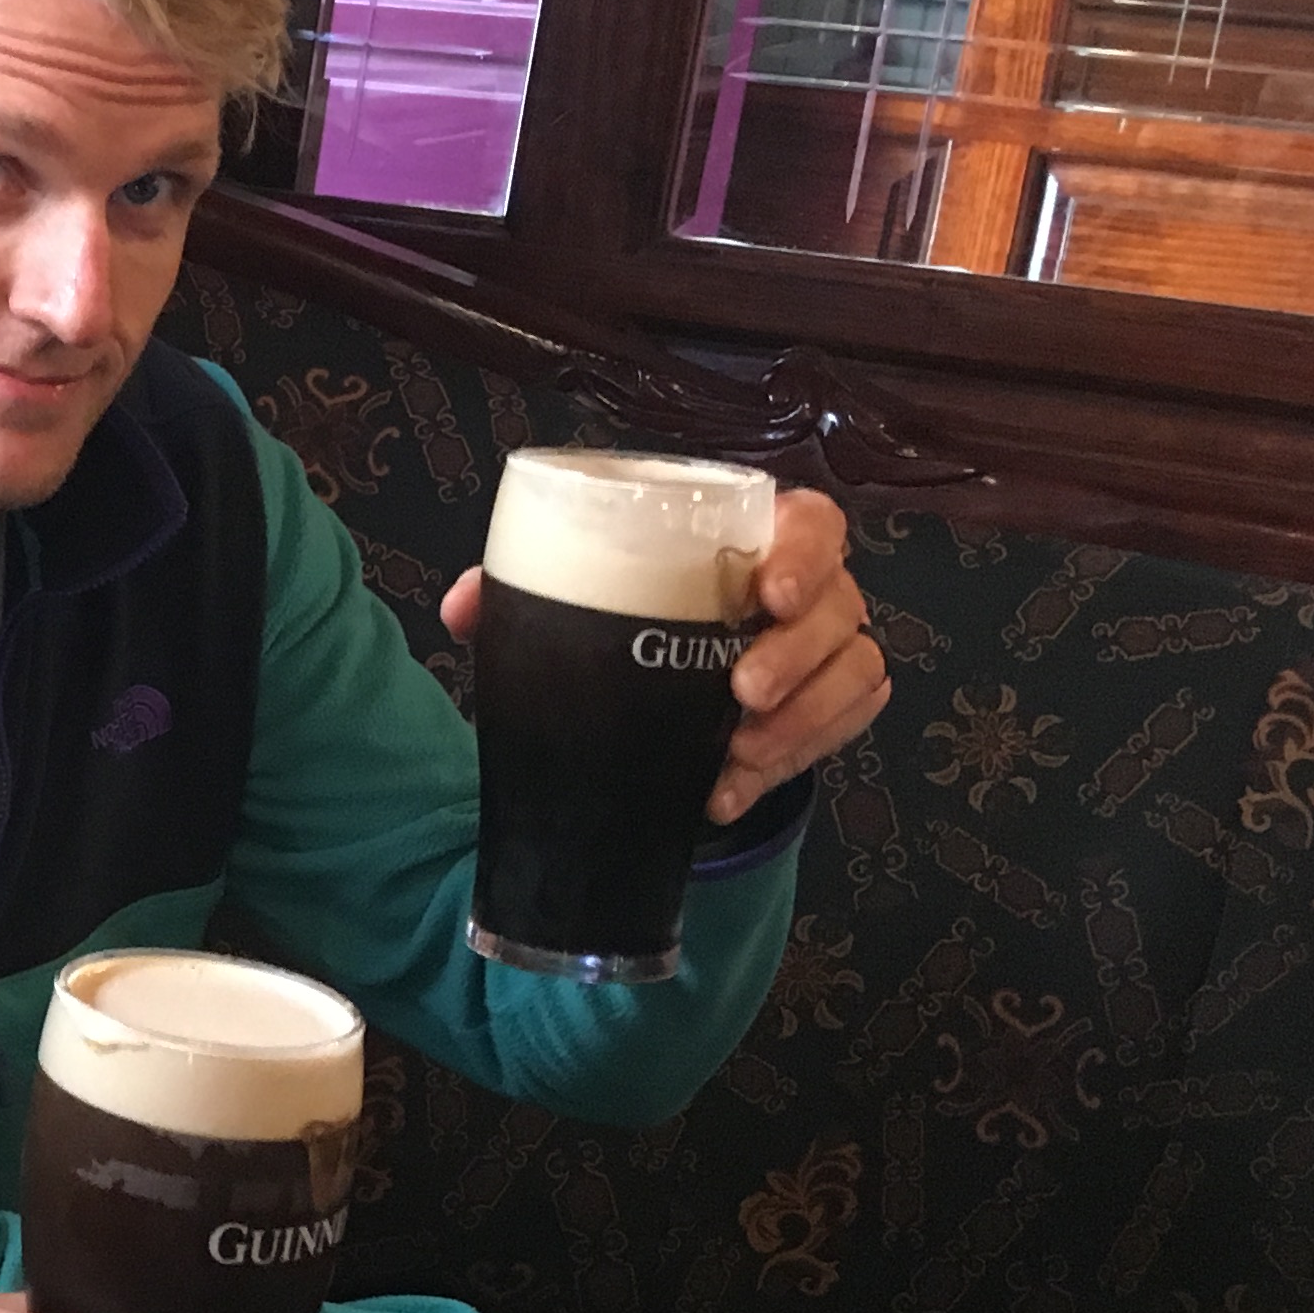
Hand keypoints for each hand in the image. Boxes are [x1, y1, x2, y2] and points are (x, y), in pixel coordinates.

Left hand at [442, 487, 887, 824]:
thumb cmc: (631, 619)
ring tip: (737, 755)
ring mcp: (827, 647)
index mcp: (753, 538)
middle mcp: (807, 588)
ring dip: (799, 722)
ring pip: (852, 672)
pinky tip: (731, 790)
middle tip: (743, 690)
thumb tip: (461, 610)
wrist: (659, 689)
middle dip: (796, 655)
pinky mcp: (834, 705)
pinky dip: (793, 762)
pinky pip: (842, 729)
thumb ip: (520, 596)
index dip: (805, 551)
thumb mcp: (579, 601)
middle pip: (838, 607)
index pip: (812, 521)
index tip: (769, 593)